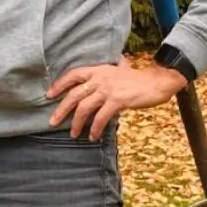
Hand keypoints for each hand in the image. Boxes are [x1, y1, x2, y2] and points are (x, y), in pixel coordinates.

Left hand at [47, 62, 187, 139]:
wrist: (157, 82)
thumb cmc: (138, 79)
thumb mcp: (119, 70)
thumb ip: (109, 72)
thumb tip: (104, 72)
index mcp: (98, 70)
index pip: (73, 75)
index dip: (59, 84)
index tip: (49, 95)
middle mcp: (100, 78)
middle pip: (74, 95)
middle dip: (61, 110)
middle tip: (52, 122)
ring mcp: (108, 89)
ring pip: (84, 108)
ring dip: (77, 123)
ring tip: (73, 134)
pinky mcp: (118, 101)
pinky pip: (101, 117)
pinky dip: (95, 128)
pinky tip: (93, 136)